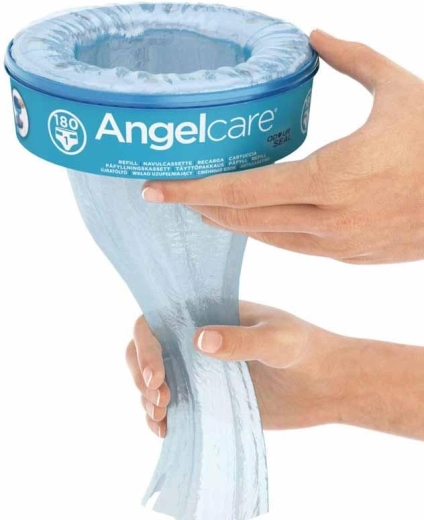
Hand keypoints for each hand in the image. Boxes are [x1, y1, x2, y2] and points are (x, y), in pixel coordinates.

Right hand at [126, 302, 342, 437]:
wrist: (327, 384)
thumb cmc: (306, 349)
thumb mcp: (278, 339)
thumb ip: (242, 340)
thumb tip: (198, 340)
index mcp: (208, 313)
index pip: (158, 318)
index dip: (146, 345)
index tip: (158, 376)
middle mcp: (197, 340)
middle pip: (146, 350)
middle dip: (141, 374)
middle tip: (160, 399)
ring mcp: (200, 371)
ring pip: (153, 380)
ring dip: (146, 398)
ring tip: (162, 416)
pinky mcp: (208, 399)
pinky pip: (172, 406)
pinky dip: (159, 418)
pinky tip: (165, 430)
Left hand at [141, 30, 423, 263]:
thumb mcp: (398, 90)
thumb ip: (352, 60)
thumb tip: (314, 37)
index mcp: (331, 175)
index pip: (242, 191)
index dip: (193, 191)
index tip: (155, 191)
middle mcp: (327, 219)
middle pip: (244, 220)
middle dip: (203, 209)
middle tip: (171, 196)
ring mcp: (337, 244)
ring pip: (266, 239)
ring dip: (232, 225)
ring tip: (206, 210)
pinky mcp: (349, 256)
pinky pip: (294, 247)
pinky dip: (267, 234)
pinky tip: (255, 223)